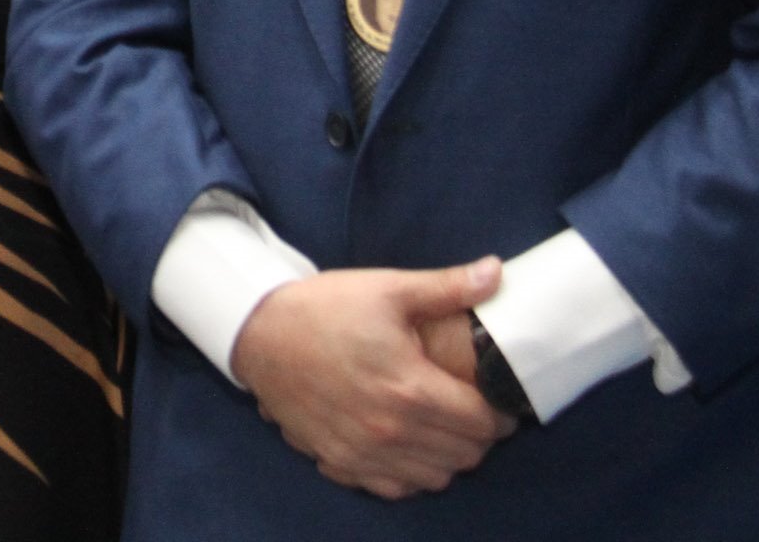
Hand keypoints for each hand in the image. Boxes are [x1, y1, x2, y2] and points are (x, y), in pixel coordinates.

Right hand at [230, 259, 514, 499]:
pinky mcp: (340, 462)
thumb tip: (495, 272)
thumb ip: (447, 287)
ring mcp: (364, 452)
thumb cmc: (325, 308)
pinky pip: (395, 487)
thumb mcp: (388, 288)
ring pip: (434, 477)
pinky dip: (410, 472)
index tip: (496, 396)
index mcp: (411, 388)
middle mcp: (391, 431)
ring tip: (441, 425)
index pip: (483, 423)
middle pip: (465, 455)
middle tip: (471, 407)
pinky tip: (405, 444)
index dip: (500, 411)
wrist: (259, 333)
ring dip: (447, 456)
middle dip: (478, 434)